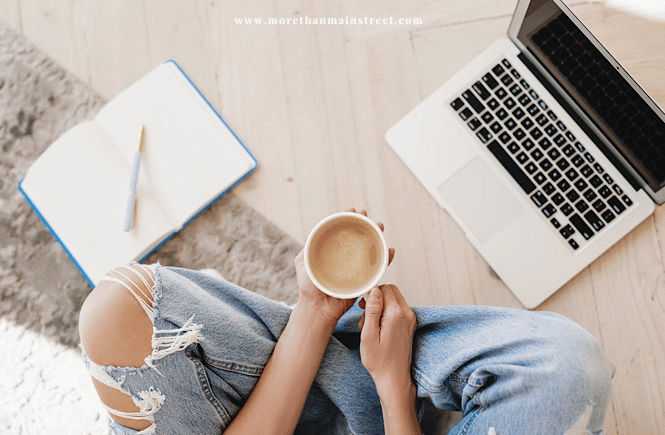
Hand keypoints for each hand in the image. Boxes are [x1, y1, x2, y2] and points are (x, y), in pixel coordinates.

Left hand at [294, 208, 395, 325]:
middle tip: (367, 215)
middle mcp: (346, 256)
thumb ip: (306, 248)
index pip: (341, 230)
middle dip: (365, 223)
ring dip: (377, 235)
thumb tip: (314, 233)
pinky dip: (386, 258)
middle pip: (358, 235)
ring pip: (370, 248)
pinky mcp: (365, 279)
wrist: (318, 308)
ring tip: (380, 227)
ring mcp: (356, 267)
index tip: (352, 210)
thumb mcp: (302, 264)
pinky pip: (378, 267)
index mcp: (332, 250)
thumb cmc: (308, 288)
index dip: (347, 218)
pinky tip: (390, 250)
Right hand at [359, 284, 416, 403]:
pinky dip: (386, 313)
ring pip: (393, 299)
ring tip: (370, 325)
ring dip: (380, 306)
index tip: (362, 308)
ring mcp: (410, 319)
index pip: (383, 288)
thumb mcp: (368, 335)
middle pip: (390, 291)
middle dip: (375, 299)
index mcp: (396, 314)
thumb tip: (374, 290)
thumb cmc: (379, 361)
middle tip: (365, 316)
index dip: (370, 295)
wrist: (394, 378)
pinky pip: (397, 309)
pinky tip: (378, 328)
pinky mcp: (409, 324)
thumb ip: (372, 310)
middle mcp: (407, 314)